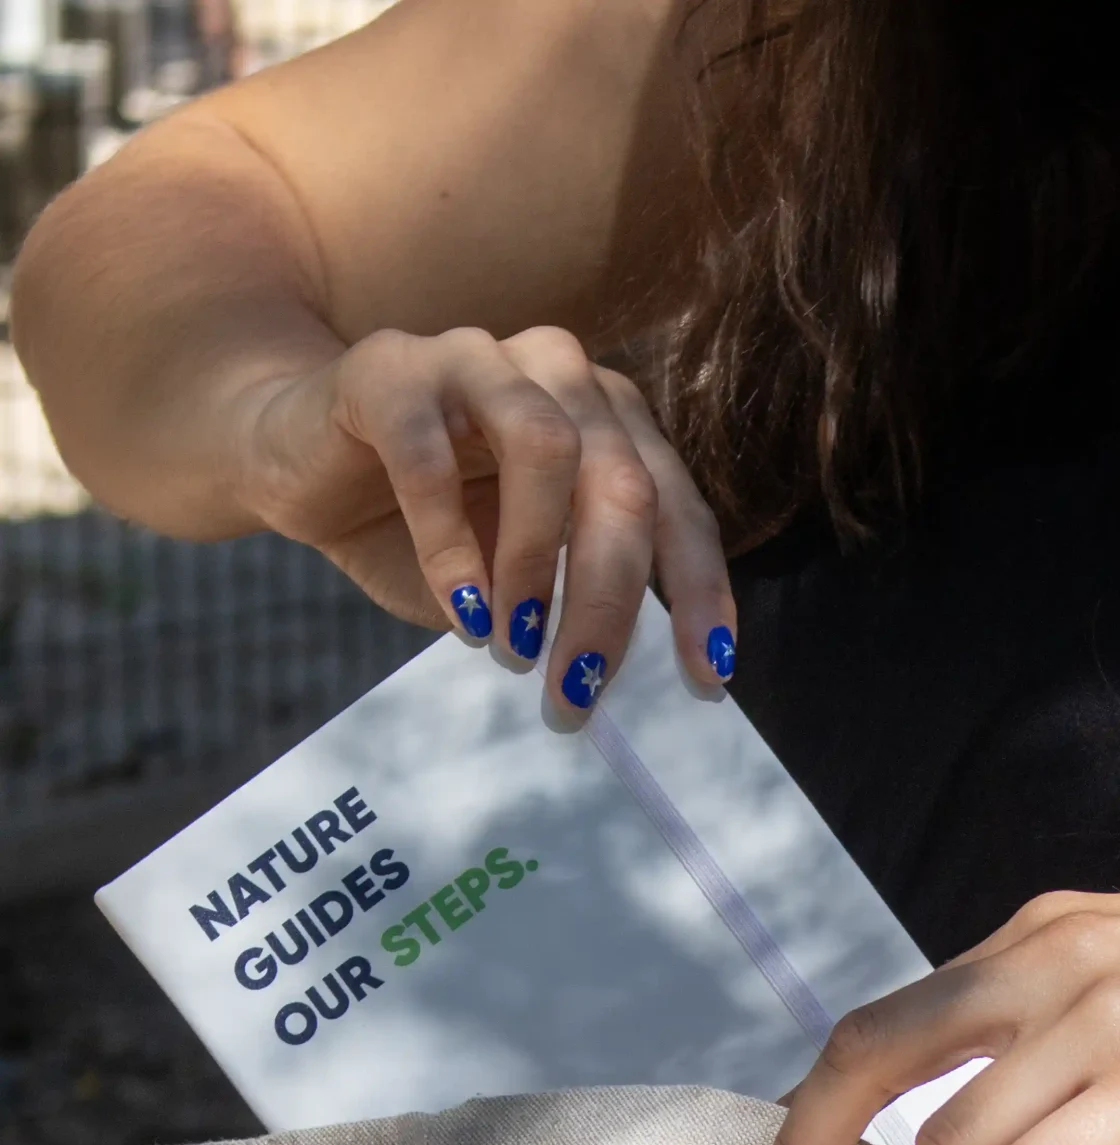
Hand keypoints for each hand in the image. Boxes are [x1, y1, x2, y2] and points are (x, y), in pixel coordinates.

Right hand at [232, 323, 734, 712]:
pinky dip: (450, 544)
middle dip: (609, 599)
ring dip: (536, 563)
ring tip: (515, 646)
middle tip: (578, 689)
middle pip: (620, 482)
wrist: (291, 460)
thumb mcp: (508, 584)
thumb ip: (566, 610)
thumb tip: (612, 682)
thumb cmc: (414, 528)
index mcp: (607, 421)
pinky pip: (430, 456)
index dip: (698, 588)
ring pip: (546, 448)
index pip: (675, 504)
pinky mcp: (390, 370)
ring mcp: (476, 359)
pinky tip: (457, 611)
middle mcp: (558, 374)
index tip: (706, 673)